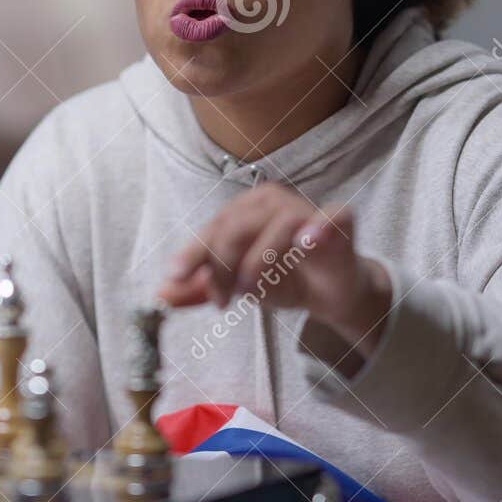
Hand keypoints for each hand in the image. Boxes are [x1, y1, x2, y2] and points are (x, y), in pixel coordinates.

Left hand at [157, 183, 393, 370]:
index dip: (193, 255)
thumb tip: (161, 294)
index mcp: (246, 208)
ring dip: (259, 261)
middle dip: (222, 265)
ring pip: (276, 226)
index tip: (176, 281)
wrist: (331, 292)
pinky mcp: (339, 222)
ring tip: (250, 291)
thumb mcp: (238, 286)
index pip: (213, 228)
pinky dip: (317, 228)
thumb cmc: (285, 279)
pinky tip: (305, 242)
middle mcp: (273, 201)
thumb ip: (203, 288)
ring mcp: (308, 209)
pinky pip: (330, 218)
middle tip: (222, 300)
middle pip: (237, 226)